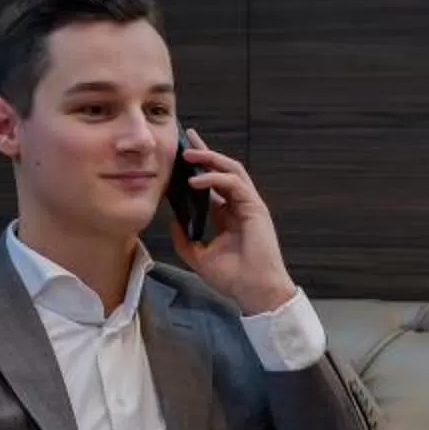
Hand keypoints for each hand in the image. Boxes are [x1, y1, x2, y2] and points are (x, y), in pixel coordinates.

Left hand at [169, 130, 296, 313]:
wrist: (255, 292)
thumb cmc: (233, 278)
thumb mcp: (199, 257)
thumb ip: (185, 240)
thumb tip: (172, 222)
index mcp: (228, 215)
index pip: (212, 184)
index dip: (198, 167)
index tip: (182, 154)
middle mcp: (239, 206)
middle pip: (223, 169)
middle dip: (205, 152)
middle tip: (187, 137)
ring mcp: (249, 205)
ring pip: (231, 170)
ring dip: (210, 159)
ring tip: (188, 154)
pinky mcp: (255, 208)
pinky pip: (234, 184)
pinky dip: (215, 179)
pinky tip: (196, 180)